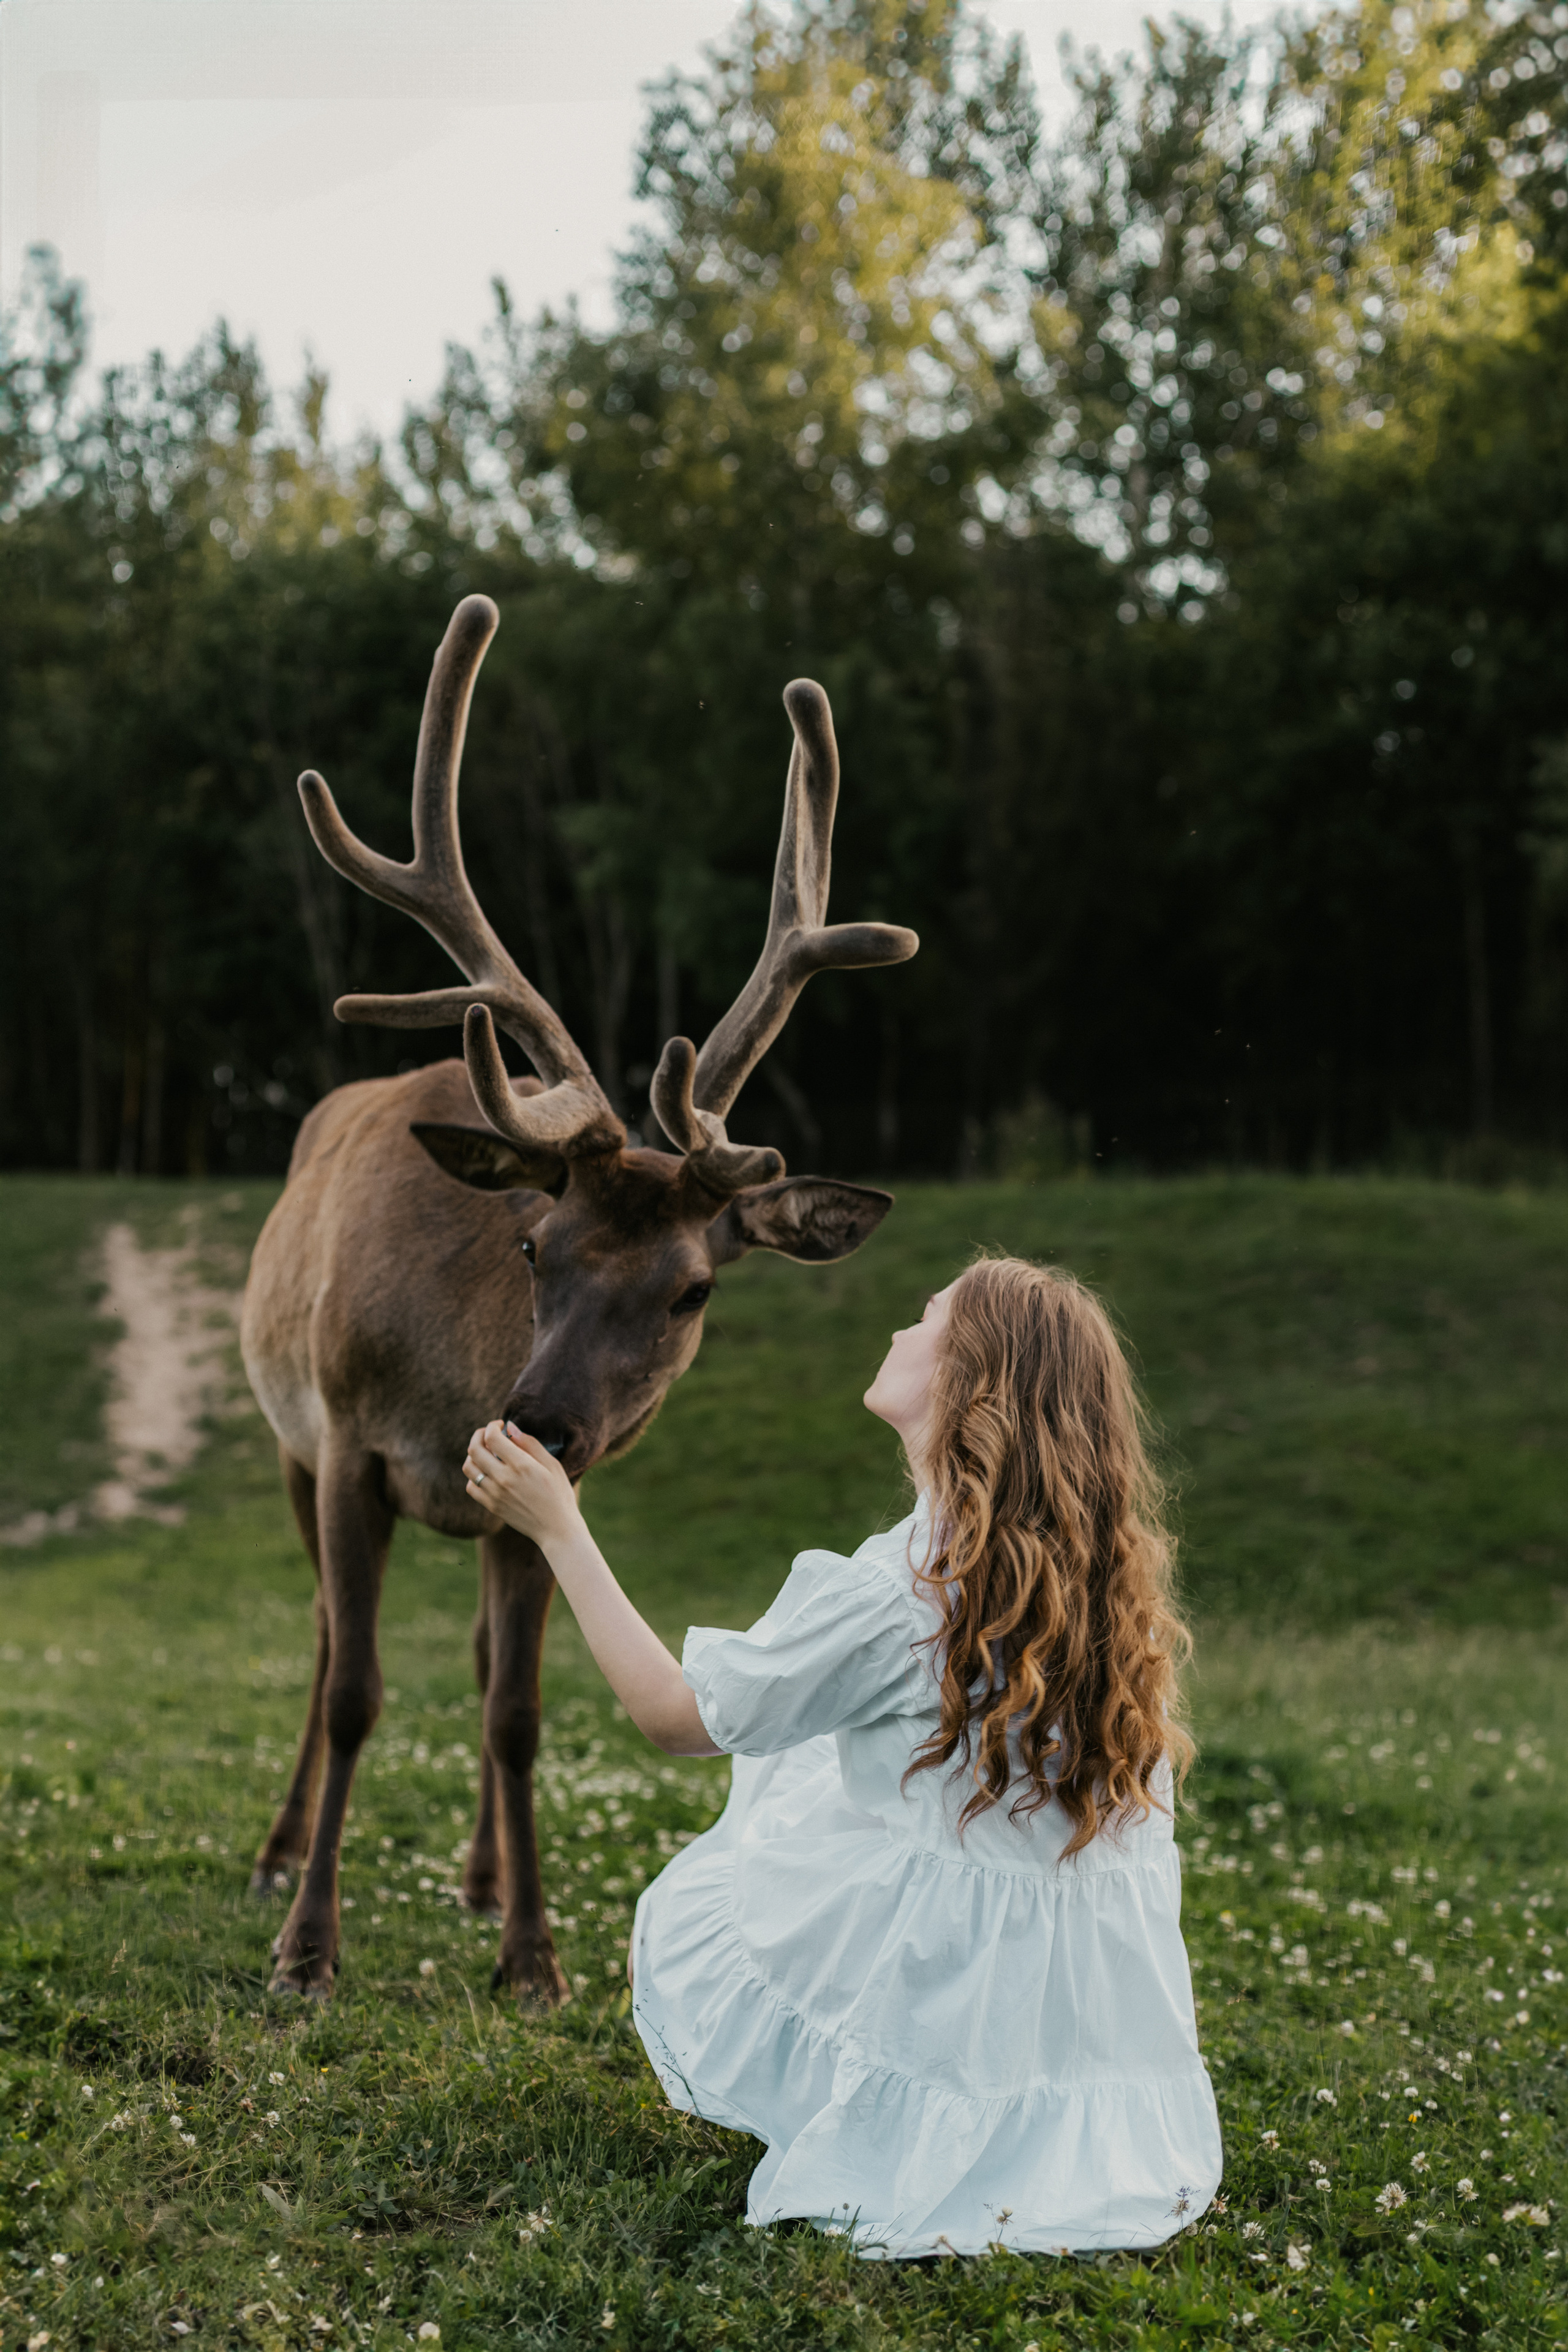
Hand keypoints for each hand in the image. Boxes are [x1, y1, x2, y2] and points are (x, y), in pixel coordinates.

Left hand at [463, 1421, 580, 1550]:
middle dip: (479, 1436)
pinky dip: (475, 1475)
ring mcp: (495, 1494)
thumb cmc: (559, 1494)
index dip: (492, 1426)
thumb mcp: (552, 1465)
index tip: (499, 1425)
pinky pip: (471, 1487)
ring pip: (469, 1467)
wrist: (556, 1529)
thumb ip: (530, 1444)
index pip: (492, 1438)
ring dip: (473, 1455)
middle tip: (488, 1434)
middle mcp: (504, 1479)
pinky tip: (487, 1473)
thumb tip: (510, 1428)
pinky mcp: (492, 1506)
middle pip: (474, 1450)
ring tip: (486, 1453)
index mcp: (521, 1465)